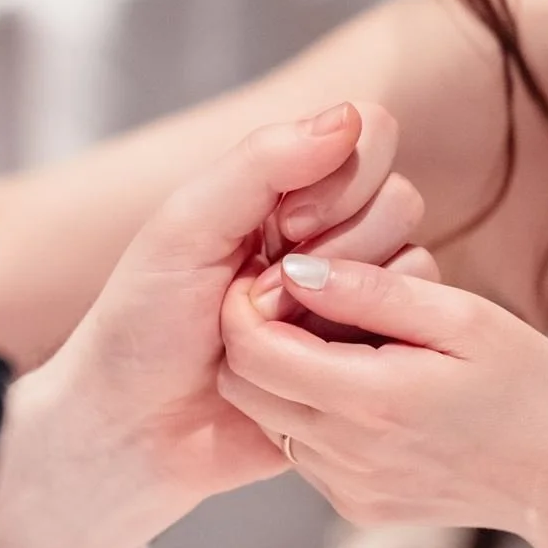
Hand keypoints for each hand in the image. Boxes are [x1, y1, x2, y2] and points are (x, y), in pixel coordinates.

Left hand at [0, 102, 431, 547]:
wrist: (133, 433)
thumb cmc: (140, 326)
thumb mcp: (186, 228)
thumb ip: (262, 163)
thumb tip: (351, 115)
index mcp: (280, 191)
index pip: (369, 139)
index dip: (344, 181)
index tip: (285, 225)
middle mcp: (323, 236)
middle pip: (400, 202)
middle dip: (338, 248)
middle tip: (265, 290)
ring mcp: (346, 299)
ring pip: (413, 269)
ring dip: (339, 304)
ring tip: (272, 336)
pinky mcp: (360, 360)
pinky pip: (409, 337)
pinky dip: (360, 348)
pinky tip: (304, 371)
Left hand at [217, 254, 547, 544]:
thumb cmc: (530, 387)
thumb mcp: (462, 318)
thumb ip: (371, 291)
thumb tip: (295, 268)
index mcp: (369, 401)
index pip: (250, 349)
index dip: (247, 303)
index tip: (280, 274)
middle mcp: (345, 454)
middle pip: (242, 386)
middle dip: (255, 335)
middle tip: (304, 302)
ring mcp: (346, 488)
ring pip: (267, 417)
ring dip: (284, 375)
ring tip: (343, 345)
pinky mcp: (354, 506)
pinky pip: (300, 450)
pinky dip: (311, 413)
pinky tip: (364, 390)